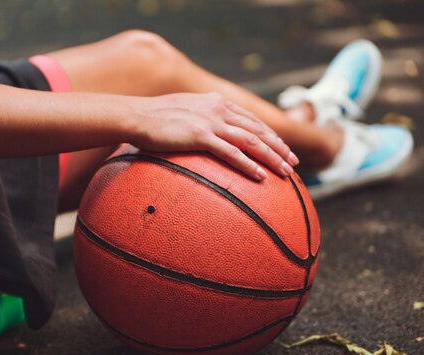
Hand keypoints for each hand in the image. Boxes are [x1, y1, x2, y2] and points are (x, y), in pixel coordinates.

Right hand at [129, 92, 297, 180]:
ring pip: (251, 140)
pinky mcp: (200, 136)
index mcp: (216, 102)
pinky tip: (261, 176)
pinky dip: (249, 165)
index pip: (250, 119)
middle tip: (294, 162)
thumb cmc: (153, 119)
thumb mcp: (182, 114)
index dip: (270, 134)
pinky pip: (231, 153)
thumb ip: (197, 121)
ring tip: (286, 172)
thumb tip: (202, 137)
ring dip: (272, 157)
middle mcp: (218, 109)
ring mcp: (210, 121)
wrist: (135, 116)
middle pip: (258, 129)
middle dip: (279, 146)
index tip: (282, 147)